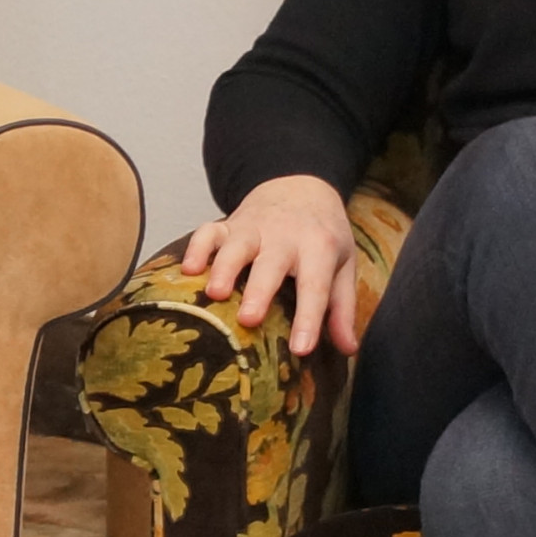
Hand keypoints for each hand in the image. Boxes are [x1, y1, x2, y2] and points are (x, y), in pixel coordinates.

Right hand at [179, 173, 360, 355]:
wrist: (302, 186)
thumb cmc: (323, 236)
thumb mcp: (342, 266)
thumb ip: (342, 308)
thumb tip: (348, 350)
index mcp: (319, 248)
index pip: (315, 286)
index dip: (309, 318)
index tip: (301, 349)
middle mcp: (285, 236)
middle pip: (271, 264)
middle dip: (258, 291)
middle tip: (248, 320)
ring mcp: (254, 227)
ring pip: (236, 245)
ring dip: (223, 267)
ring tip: (214, 295)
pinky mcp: (229, 223)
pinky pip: (209, 231)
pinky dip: (197, 248)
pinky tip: (187, 270)